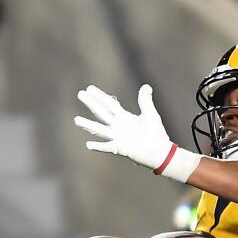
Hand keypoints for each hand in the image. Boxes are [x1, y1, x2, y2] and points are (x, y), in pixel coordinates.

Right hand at [74, 83, 197, 181]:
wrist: (161, 152)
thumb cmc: (156, 134)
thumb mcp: (150, 114)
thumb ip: (145, 101)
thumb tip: (146, 86)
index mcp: (124, 117)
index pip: (109, 104)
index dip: (99, 96)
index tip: (89, 88)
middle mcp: (118, 126)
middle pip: (101, 113)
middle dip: (91, 104)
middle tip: (79, 94)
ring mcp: (118, 137)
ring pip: (100, 129)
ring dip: (88, 125)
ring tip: (76, 120)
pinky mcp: (120, 148)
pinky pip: (107, 147)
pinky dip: (98, 146)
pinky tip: (88, 144)